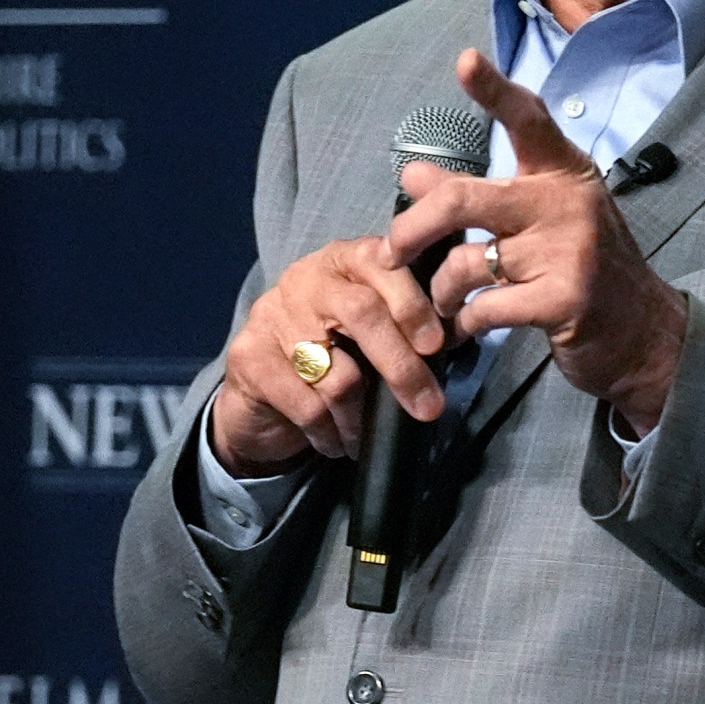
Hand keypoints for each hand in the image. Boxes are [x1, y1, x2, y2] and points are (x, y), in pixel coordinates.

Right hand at [210, 237, 449, 474]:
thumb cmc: (332, 358)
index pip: (382, 265)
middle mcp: (306, 279)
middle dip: (400, 365)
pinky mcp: (248, 355)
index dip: (411, 303)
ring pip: (336, 372)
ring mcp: (271, 314)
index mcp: (344, 261)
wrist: (259, 394)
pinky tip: (334, 442)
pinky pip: (306, 405)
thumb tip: (456, 341)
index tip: (435, 345)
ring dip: (360, 418)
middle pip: (361, 313)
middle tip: (426, 406)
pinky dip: (329, 434)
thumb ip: (404, 327)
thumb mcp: (370, 333)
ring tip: (365, 437)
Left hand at [387, 49, 688, 433]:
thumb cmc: (581, 269)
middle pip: (462, 199)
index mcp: (563, 172)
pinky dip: (465, 323)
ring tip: (446, 303)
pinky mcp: (565, 300)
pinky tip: (468, 329)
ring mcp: (569, 250)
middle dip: (412, 229)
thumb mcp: (536, 222)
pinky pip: (484, 308)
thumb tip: (411, 173)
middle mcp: (566, 202)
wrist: (644, 333)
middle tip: (391, 252)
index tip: (465, 60)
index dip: (493, 90)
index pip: (527, 120)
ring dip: (442, 291)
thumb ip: (476, 197)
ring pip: (465, 262)